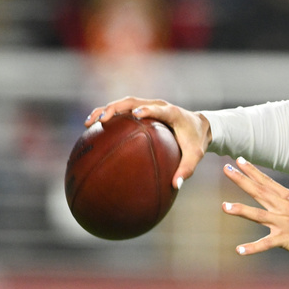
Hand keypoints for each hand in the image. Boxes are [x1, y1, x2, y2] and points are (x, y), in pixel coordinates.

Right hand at [85, 97, 210, 189]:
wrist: (199, 126)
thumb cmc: (196, 141)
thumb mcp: (195, 155)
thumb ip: (186, 169)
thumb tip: (175, 186)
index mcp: (172, 113)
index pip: (158, 109)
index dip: (148, 110)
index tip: (136, 115)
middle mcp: (158, 105)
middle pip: (133, 102)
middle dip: (115, 108)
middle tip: (101, 120)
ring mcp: (148, 105)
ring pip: (124, 103)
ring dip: (105, 110)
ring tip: (89, 123)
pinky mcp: (142, 109)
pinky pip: (123, 110)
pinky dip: (108, 115)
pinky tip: (94, 128)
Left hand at [221, 156, 288, 261]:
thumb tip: (283, 198)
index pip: (267, 182)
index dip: (252, 171)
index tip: (239, 160)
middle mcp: (284, 207)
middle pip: (259, 191)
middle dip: (241, 180)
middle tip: (226, 169)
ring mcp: (284, 223)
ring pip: (258, 215)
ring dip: (240, 210)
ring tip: (224, 207)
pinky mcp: (286, 239)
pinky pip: (266, 244)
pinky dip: (252, 248)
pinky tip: (239, 250)